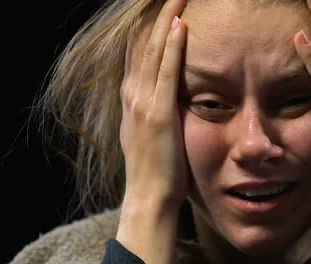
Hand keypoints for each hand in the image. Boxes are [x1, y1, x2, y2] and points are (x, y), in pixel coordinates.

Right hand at [119, 0, 187, 212]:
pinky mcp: (159, 113)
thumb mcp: (148, 133)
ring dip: (166, 19)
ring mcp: (142, 103)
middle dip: (156, 13)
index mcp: (130, 98)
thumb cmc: (154, 169)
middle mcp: (131, 95)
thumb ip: (152, 110)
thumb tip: (163, 97)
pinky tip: (180, 25)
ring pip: (153, 50)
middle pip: (142, 42)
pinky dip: (172, 46)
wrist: (148, 196)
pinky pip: (166, 72)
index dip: (148, 25)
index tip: (161, 4)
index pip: (137, 51)